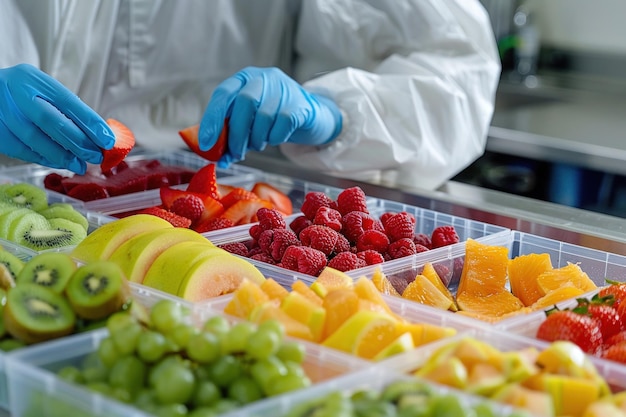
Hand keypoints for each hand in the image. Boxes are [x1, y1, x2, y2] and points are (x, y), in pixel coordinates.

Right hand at [0, 64, 114, 173]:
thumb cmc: (20, 95)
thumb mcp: (41, 91)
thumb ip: (66, 109)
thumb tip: (97, 136)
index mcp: (32, 79)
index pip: (67, 101)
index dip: (91, 122)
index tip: (108, 140)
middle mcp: (14, 92)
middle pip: (50, 120)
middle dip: (78, 142)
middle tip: (96, 156)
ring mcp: (0, 111)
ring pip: (34, 138)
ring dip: (61, 155)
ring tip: (80, 165)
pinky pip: (21, 149)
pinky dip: (43, 158)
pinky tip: (58, 162)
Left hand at [199, 66, 341, 166]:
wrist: (310, 117)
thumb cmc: (273, 119)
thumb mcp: (248, 120)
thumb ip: (230, 131)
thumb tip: (213, 153)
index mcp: (245, 78)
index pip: (223, 94)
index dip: (212, 119)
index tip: (207, 143)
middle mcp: (264, 78)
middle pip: (244, 103)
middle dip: (236, 134)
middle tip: (235, 153)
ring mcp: (284, 89)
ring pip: (263, 116)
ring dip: (257, 139)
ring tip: (259, 144)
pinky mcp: (300, 105)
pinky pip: (282, 125)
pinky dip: (275, 137)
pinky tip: (275, 138)